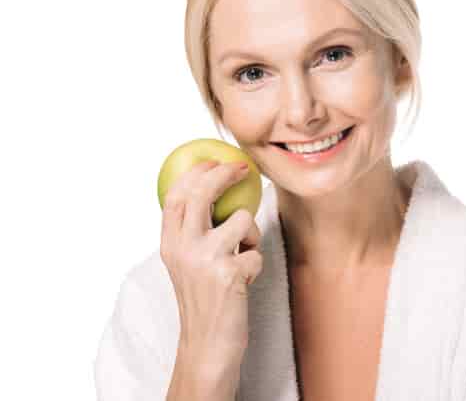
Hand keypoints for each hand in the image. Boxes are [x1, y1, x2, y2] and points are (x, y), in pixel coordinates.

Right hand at [159, 160, 263, 383]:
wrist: (207, 344)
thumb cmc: (205, 301)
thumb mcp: (187, 265)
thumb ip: (193, 234)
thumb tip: (212, 194)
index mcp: (170, 246)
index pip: (175, 197)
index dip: (194, 173)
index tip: (211, 160)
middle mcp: (183, 249)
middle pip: (202, 194)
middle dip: (223, 174)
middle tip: (242, 168)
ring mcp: (205, 260)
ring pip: (243, 220)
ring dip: (252, 235)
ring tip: (242, 257)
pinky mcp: (229, 273)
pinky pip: (256, 251)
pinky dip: (256, 264)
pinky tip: (244, 281)